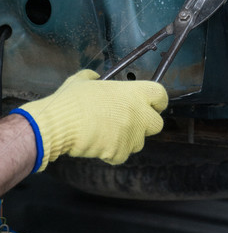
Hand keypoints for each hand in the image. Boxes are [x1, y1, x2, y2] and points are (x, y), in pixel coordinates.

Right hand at [10, 70, 167, 170]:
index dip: (157, 101)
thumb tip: (95, 77)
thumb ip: (94, 77)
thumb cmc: (73, 99)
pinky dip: (112, 153)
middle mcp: (138, 114)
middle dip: (146, 124)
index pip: (161, 96)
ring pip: (139, 142)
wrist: (62, 123)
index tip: (151, 104)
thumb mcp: (83, 79)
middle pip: (157, 123)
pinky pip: (121, 155)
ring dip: (128, 139)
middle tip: (129, 121)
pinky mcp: (120, 152)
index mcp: (134, 93)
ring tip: (108, 134)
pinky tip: (98, 144)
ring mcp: (131, 135)